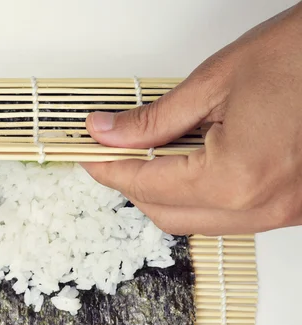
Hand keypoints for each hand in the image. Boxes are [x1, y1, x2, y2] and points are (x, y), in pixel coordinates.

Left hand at [82, 3, 301, 235]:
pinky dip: (198, 198)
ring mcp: (281, 213)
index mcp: (236, 177)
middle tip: (111, 155)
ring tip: (148, 157)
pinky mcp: (293, 208)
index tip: (89, 155)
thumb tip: (106, 133)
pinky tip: (188, 166)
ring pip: (196, 222)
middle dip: (131, 186)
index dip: (109, 169)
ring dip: (163, 195)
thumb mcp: (214, 82)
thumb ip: (153, 120)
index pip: (147, 185)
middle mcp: (260, 207)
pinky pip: (228, 218)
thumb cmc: (301, 56)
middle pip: (166, 215)